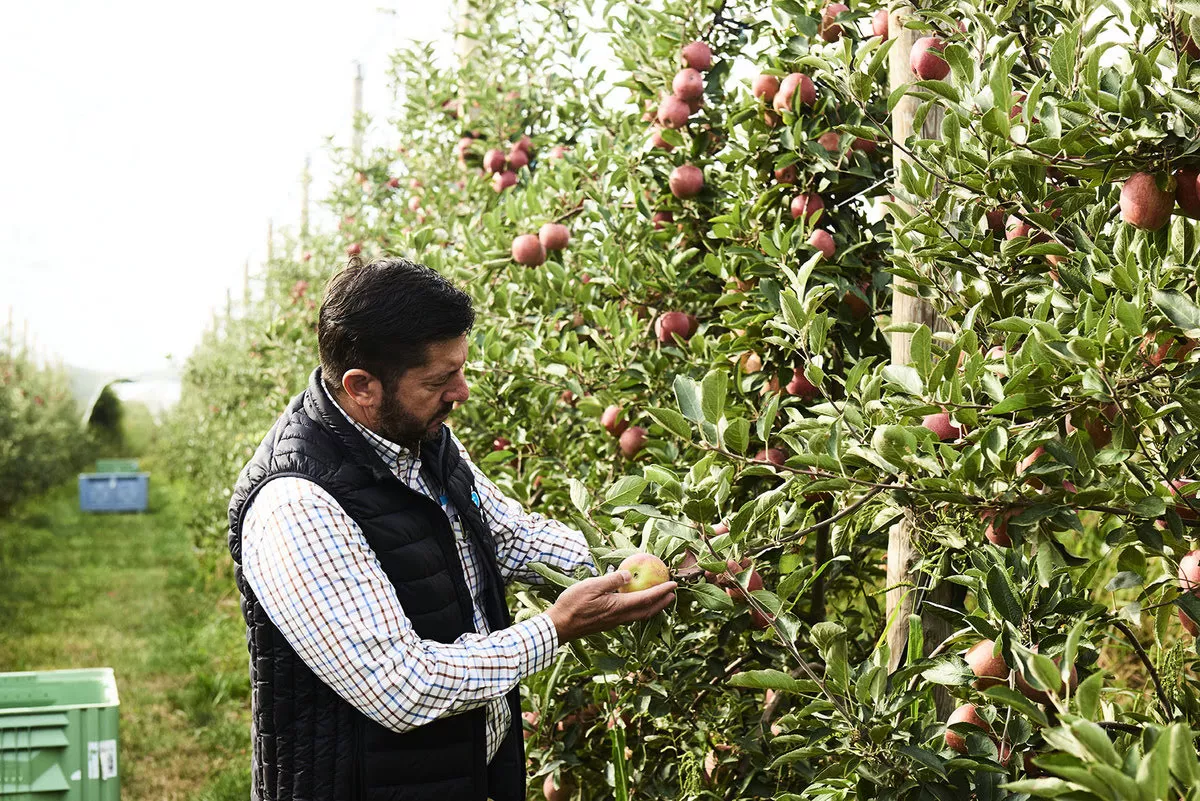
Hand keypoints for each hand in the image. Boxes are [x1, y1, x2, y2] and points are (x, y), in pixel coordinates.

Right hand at [546, 570, 677, 642]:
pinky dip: (640, 609)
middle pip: (647, 611)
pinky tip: (636, 603)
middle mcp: (619, 617)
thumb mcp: (591, 586)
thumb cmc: (572, 604)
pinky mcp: (608, 623)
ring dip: (653, 607)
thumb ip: (611, 580)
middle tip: (673, 594)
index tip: (674, 584)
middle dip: (662, 602)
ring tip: (660, 599)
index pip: (646, 599)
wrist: (560, 626)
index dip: (661, 591)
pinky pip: (630, 616)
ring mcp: (614, 622)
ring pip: (639, 616)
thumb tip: (628, 574)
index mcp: (618, 607)